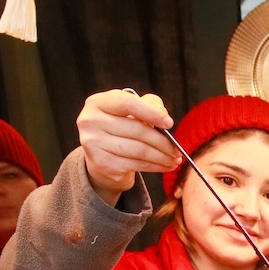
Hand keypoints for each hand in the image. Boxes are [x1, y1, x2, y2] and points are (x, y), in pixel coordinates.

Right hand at [77, 89, 179, 204]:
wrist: (101, 157)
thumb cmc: (121, 128)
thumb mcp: (133, 110)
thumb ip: (149, 104)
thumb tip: (163, 115)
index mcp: (97, 103)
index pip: (127, 103)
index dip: (151, 113)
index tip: (169, 123)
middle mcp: (90, 121)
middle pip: (138, 130)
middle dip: (163, 142)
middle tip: (178, 149)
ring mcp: (94, 144)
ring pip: (139, 150)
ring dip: (162, 157)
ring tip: (175, 159)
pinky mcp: (102, 164)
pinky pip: (137, 164)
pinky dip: (155, 166)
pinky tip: (165, 166)